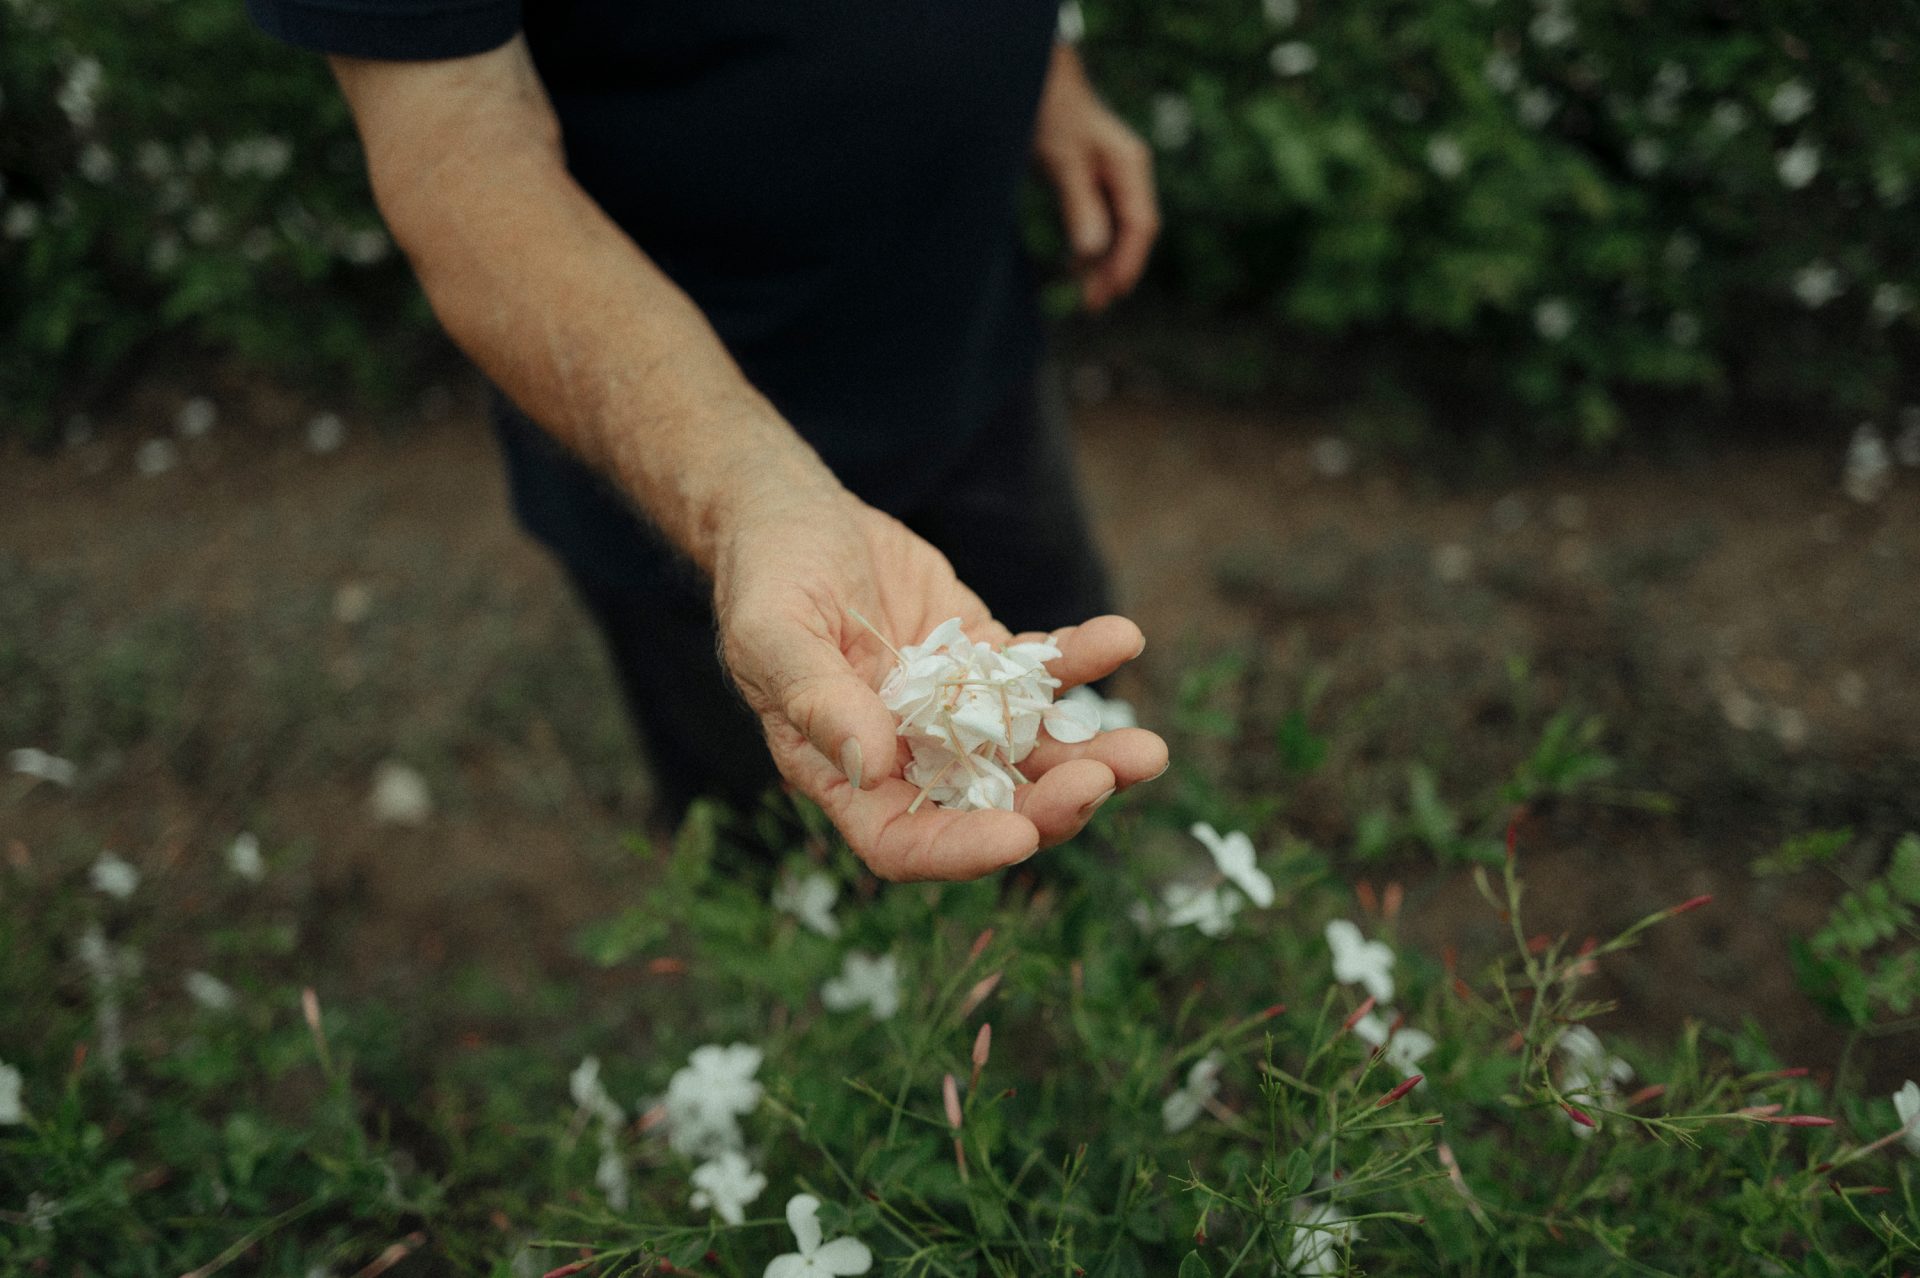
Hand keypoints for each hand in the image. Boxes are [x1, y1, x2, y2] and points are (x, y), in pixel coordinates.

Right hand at [715, 492, 1166, 881]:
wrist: (792, 512)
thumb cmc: (764, 574)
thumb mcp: (772, 631)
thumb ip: (817, 700)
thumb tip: (874, 764)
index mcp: (844, 770)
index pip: (903, 839)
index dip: (960, 849)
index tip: (1018, 836)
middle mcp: (904, 755)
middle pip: (986, 805)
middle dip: (1050, 804)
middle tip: (1106, 778)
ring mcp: (951, 710)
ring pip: (1029, 752)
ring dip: (1090, 755)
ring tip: (1148, 752)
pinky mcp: (981, 659)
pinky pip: (1040, 673)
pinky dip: (1081, 662)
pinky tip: (1121, 638)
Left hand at [1032, 43, 1160, 311]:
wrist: (1037, 80)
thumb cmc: (1051, 114)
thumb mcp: (1063, 161)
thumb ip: (1079, 205)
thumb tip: (1091, 254)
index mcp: (1130, 166)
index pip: (1140, 224)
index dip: (1128, 262)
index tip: (1111, 293)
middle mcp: (1128, 173)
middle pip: (1133, 232)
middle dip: (1116, 270)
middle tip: (1094, 306)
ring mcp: (1113, 177)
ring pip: (1117, 231)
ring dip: (1103, 264)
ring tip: (1087, 298)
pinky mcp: (1094, 181)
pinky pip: (1101, 222)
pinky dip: (1090, 247)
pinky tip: (1075, 267)